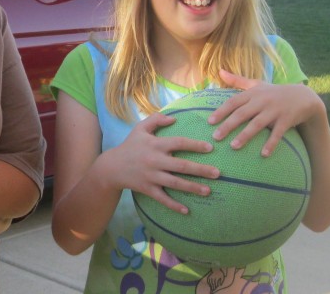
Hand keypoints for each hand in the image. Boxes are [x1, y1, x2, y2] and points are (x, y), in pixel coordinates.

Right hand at [98, 112, 219, 214]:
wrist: (112, 167)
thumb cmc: (130, 145)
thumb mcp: (140, 128)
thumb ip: (156, 119)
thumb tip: (175, 117)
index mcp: (156, 144)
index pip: (179, 143)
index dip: (195, 145)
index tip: (210, 148)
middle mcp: (155, 160)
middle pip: (181, 165)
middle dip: (200, 170)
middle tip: (218, 173)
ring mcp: (151, 176)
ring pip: (175, 183)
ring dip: (192, 187)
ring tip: (208, 191)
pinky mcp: (147, 189)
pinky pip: (162, 198)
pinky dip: (174, 205)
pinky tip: (186, 210)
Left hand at [207, 69, 326, 156]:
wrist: (303, 96)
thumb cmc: (274, 92)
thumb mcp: (256, 84)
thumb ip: (237, 80)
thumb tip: (219, 71)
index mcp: (253, 93)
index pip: (234, 102)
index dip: (221, 111)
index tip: (209, 122)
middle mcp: (262, 101)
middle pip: (242, 114)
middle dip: (228, 125)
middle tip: (215, 137)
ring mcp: (274, 110)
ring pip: (257, 124)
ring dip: (245, 135)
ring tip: (234, 146)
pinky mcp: (286, 120)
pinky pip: (278, 133)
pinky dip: (271, 143)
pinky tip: (264, 154)